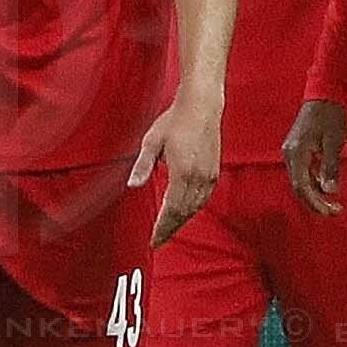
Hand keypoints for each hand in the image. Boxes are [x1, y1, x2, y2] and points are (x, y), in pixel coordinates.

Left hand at [133, 86, 223, 241]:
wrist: (202, 106)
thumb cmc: (175, 121)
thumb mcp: (152, 142)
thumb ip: (143, 166)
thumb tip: (133, 185)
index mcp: (183, 173)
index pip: (172, 210)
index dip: (162, 228)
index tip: (154, 240)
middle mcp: (199, 177)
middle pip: (184, 213)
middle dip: (171, 229)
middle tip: (158, 240)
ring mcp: (209, 175)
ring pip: (195, 207)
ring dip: (182, 220)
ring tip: (169, 229)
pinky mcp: (214, 171)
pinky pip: (203, 198)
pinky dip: (193, 209)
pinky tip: (184, 211)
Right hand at [284, 99, 346, 214]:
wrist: (324, 93)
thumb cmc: (331, 116)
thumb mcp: (334, 143)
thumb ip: (330, 168)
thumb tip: (330, 191)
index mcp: (296, 153)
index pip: (301, 187)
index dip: (315, 203)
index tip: (332, 212)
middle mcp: (289, 154)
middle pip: (299, 187)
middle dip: (316, 202)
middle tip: (336, 211)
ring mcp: (291, 152)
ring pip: (301, 181)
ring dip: (315, 194)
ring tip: (334, 204)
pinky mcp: (297, 150)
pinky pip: (303, 172)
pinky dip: (314, 183)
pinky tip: (326, 187)